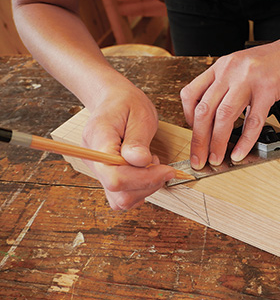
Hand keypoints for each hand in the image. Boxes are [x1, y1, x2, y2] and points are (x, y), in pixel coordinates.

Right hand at [82, 81, 175, 209]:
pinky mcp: (107, 178)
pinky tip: (147, 172)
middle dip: (148, 184)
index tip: (166, 170)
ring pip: (120, 199)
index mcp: (98, 139)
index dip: (142, 178)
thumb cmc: (127, 104)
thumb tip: (141, 161)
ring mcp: (98, 171)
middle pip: (117, 190)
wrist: (114, 101)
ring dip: (145, 188)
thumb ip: (138, 140)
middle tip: (164, 167)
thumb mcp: (139, 114)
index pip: (113, 175)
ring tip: (153, 165)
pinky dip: (140, 190)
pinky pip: (123, 196)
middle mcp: (93, 159)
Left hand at [180, 33, 279, 169]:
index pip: (191, 94)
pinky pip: (253, 120)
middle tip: (198, 158)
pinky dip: (244, 141)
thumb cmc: (278, 63)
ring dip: (216, 142)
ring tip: (216, 159)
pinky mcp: (269, 88)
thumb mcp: (244, 69)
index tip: (195, 134)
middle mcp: (230, 70)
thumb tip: (217, 119)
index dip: (188, 118)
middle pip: (204, 109)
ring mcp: (249, 78)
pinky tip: (240, 152)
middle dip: (198, 139)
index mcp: (222, 66)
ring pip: (224, 116)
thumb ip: (229, 89)